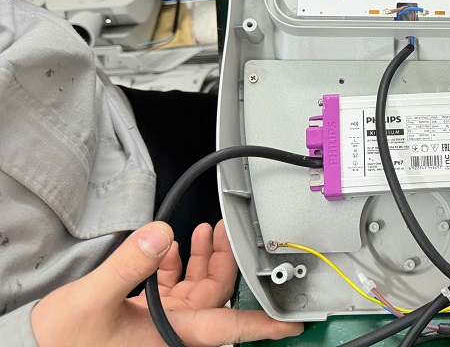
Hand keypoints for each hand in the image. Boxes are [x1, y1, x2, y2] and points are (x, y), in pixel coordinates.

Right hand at [31, 221, 302, 346]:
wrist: (41, 345)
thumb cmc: (68, 338)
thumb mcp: (93, 301)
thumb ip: (129, 266)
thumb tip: (160, 236)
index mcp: (174, 334)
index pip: (231, 327)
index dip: (266, 325)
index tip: (295, 323)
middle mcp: (175, 328)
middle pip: (218, 293)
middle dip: (227, 260)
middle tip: (230, 229)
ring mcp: (163, 320)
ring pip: (200, 287)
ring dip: (206, 257)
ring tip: (208, 229)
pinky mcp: (149, 312)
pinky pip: (176, 286)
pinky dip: (179, 263)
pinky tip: (176, 245)